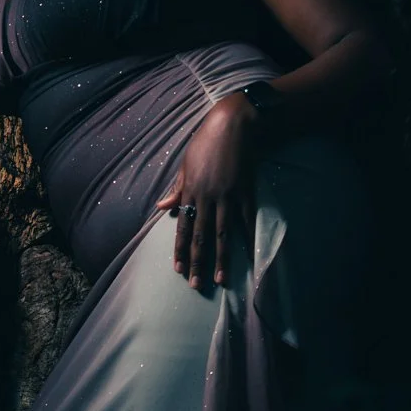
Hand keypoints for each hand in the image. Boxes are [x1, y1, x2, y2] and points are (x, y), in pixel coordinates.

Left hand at [155, 92, 259, 288]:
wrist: (233, 125)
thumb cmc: (206, 142)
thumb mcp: (186, 164)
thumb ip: (177, 188)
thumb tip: (162, 207)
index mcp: (190, 190)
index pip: (182, 226)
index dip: (180, 249)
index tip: (178, 269)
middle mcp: (206, 197)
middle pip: (200, 235)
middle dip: (197, 262)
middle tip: (196, 285)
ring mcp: (227, 196)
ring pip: (222, 233)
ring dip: (221, 259)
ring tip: (222, 280)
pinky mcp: (245, 192)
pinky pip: (246, 220)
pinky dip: (247, 239)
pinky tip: (249, 256)